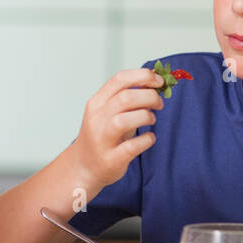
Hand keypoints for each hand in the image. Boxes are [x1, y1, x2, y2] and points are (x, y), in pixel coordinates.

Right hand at [71, 67, 164, 190]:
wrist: (83, 167)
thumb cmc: (101, 136)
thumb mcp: (107, 112)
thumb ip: (126, 97)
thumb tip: (152, 82)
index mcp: (96, 103)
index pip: (119, 79)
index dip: (143, 76)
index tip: (158, 81)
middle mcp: (97, 119)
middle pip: (125, 98)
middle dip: (149, 97)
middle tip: (159, 103)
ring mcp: (102, 140)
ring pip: (124, 120)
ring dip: (146, 116)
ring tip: (151, 119)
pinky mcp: (111, 159)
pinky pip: (132, 147)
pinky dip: (147, 140)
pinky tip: (149, 138)